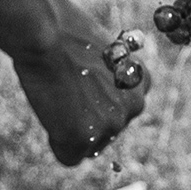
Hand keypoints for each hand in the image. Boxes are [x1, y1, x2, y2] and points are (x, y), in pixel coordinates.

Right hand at [12, 13, 148, 165]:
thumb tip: (94, 99)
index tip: (80, 82)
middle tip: (64, 88)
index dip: (94, 100)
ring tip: (58, 95)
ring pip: (89, 146)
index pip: (119, 110)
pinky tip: (51, 112)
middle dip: (84, 118)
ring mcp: (112, 125)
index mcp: (142, 82)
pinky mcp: (85, 138)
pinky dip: (56, 142)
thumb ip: (107, 80)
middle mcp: (135, 107)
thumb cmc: (66, 32)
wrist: (48, 32)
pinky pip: (69, 157)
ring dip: (70, 130)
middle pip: (105, 131)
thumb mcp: (101, 50)